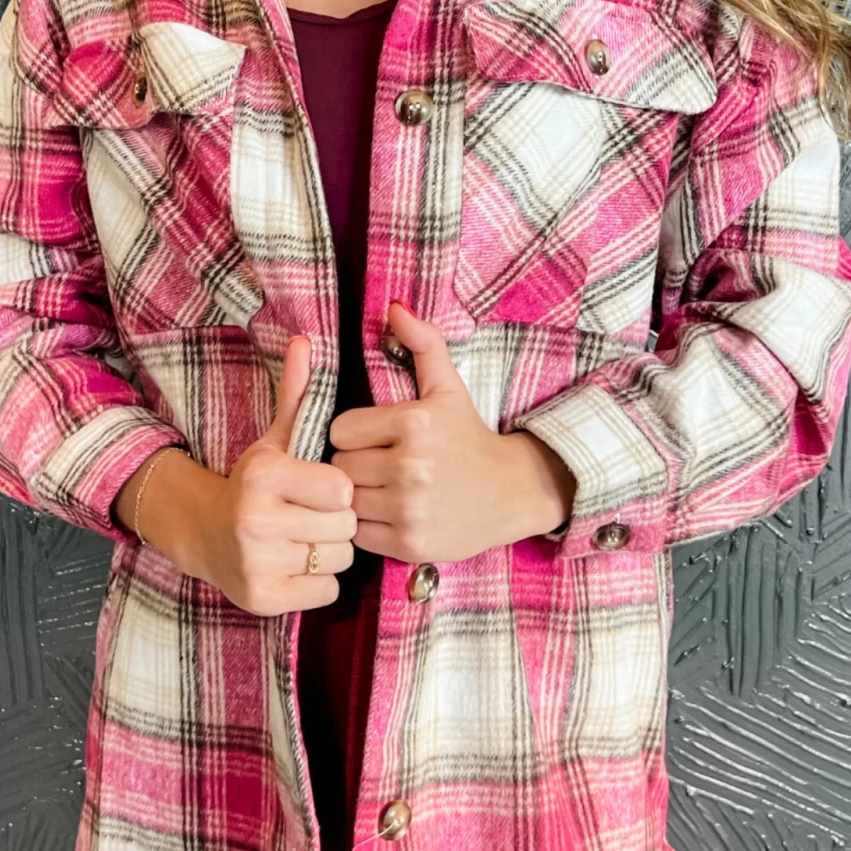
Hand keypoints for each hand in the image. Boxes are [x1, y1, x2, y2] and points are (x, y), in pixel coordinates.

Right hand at [184, 334, 357, 614]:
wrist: (206, 534)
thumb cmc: (255, 484)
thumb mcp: (274, 439)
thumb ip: (297, 394)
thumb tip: (306, 341)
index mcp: (263, 476)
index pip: (342, 489)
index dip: (338, 490)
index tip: (320, 488)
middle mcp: (255, 519)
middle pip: (345, 526)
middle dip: (337, 522)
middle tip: (312, 516)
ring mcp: (256, 562)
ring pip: (338, 559)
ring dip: (331, 551)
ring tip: (305, 538)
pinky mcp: (262, 598)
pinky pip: (326, 591)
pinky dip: (318, 582)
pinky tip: (296, 564)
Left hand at [327, 301, 575, 562]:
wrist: (510, 492)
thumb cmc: (468, 436)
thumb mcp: (447, 387)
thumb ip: (421, 343)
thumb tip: (393, 306)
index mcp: (415, 423)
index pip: (340, 430)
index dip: (353, 434)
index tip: (372, 437)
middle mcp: (412, 467)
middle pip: (340, 466)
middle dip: (352, 464)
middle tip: (375, 463)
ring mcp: (410, 509)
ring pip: (347, 501)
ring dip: (356, 496)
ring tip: (379, 487)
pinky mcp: (410, 544)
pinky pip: (359, 533)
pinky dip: (367, 525)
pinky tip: (389, 511)